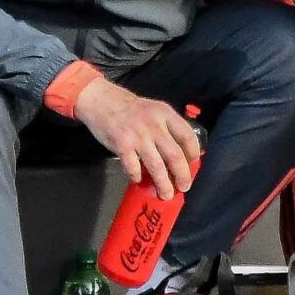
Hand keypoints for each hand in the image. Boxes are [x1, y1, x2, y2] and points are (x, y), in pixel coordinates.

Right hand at [74, 77, 201, 200]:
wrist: (101, 100)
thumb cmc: (129, 109)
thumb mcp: (153, 110)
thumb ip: (166, 127)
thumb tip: (180, 154)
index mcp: (165, 114)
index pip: (188, 137)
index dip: (193, 154)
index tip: (192, 165)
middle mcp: (154, 124)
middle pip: (175, 156)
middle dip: (182, 176)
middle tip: (183, 187)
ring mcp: (137, 135)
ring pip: (157, 167)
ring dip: (164, 184)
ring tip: (165, 194)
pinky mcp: (122, 145)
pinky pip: (134, 168)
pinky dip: (137, 177)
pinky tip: (138, 179)